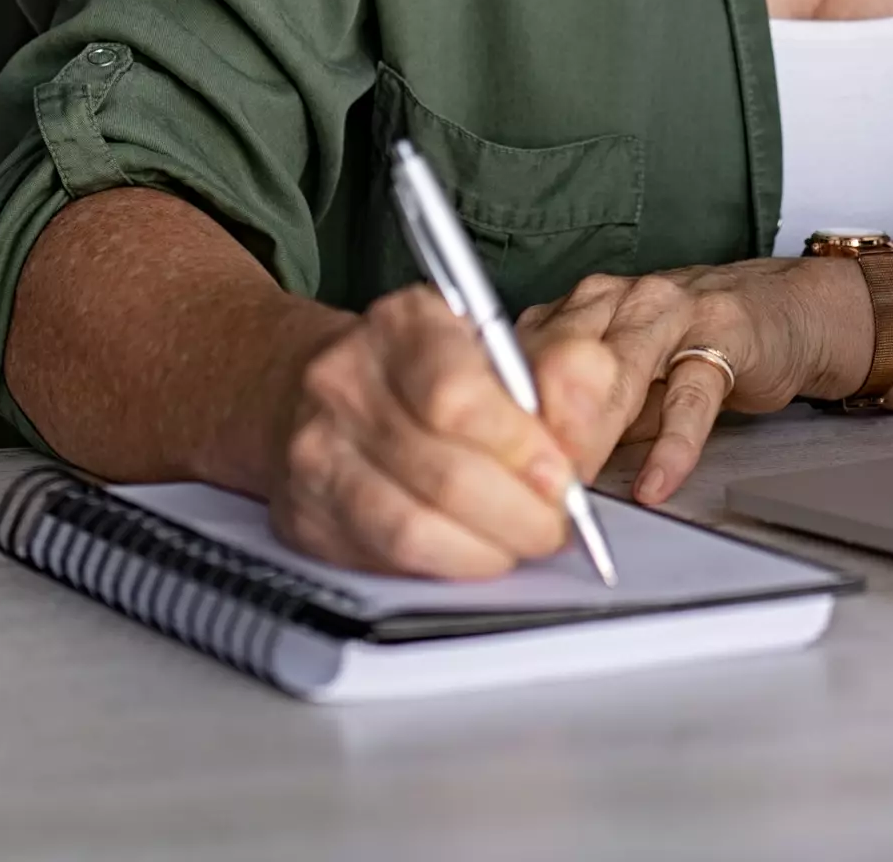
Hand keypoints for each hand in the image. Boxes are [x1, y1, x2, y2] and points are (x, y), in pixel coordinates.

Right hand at [256, 285, 586, 579]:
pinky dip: (445, 566)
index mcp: (402, 325)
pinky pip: (387, 560)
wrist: (320, 388)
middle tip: (554, 524)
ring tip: (519, 541)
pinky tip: (473, 551)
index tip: (561, 476)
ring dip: (487, 550)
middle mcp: (345, 382)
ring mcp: (317, 452)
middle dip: (519, 514)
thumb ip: (560, 377)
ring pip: (412, 528)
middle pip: (443, 473)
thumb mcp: (497, 347)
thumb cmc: (425, 370)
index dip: (520, 448)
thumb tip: (586, 429)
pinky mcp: (306, 516)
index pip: (456, 395)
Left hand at [521, 258, 867, 506]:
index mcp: (577, 308)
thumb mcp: (620, 383)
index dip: (501, 418)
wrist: (777, 310)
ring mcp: (670, 312)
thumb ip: (575, 417)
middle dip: (539, 428)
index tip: (490, 471)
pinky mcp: (723, 336)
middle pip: (559, 359)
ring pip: (617, 369)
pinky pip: (691, 395)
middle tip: (528, 487)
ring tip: (578, 485)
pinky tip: (656, 481)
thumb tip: (523, 477)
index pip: (521, 359)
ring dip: (592, 432)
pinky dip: (672, 445)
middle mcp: (616, 300)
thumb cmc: (689, 350)